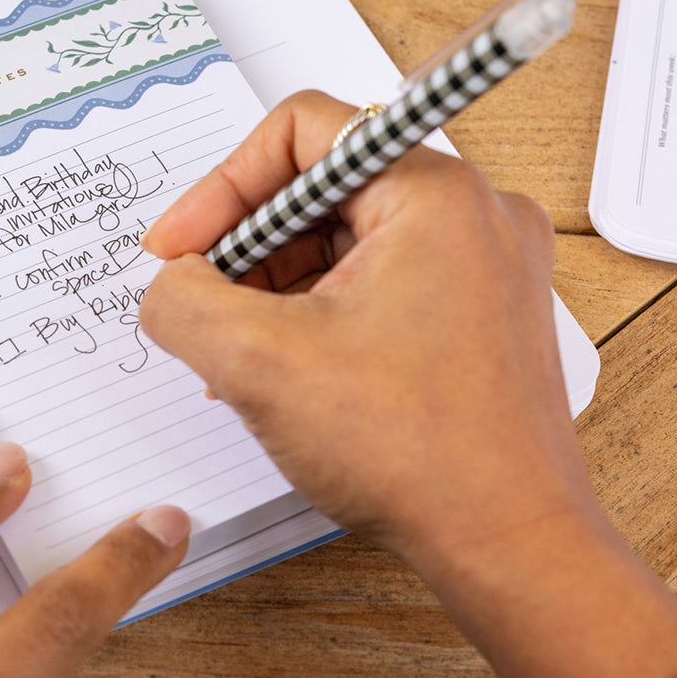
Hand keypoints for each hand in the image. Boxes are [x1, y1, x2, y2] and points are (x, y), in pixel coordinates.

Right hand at [139, 89, 593, 568]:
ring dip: (273, 291)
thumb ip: (184, 301)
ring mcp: (478, 268)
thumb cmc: (420, 454)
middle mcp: (469, 216)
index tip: (178, 247)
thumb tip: (170, 284)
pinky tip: (281, 371)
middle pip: (318, 192)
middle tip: (201, 305)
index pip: (300, 133)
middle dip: (243, 251)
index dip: (220, 186)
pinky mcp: (472, 315)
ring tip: (235, 354)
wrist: (507, 544)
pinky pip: (372, 286)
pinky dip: (315, 317)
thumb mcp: (259, 362)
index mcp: (433, 194)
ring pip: (342, 244)